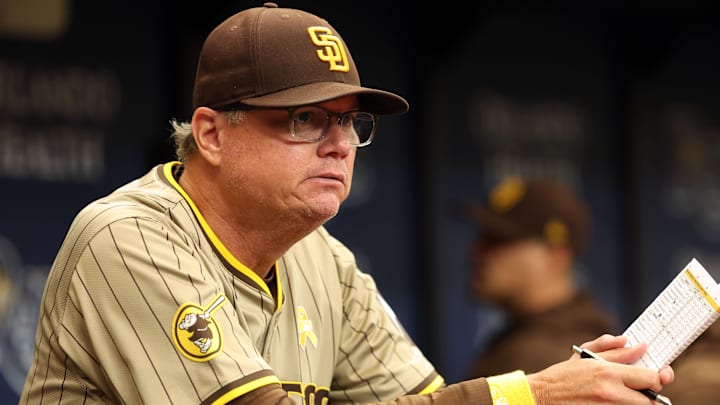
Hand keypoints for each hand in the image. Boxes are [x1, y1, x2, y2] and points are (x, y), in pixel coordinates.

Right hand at [527, 334, 674, 403]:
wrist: (541, 397)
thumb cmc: (562, 376)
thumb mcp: (586, 356)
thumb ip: (613, 349)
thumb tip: (637, 345)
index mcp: (608, 373)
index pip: (651, 378)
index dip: (659, 377)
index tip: (659, 376)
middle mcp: (611, 393)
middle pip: (651, 401)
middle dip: (651, 395)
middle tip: (645, 391)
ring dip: (638, 402)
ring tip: (627, 395)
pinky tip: (614, 401)